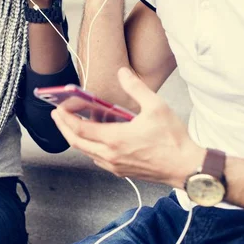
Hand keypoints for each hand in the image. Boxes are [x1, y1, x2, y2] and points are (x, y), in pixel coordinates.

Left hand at [51, 68, 206, 187]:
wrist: (186, 167)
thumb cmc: (173, 140)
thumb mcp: (156, 106)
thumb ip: (136, 87)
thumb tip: (122, 73)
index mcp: (115, 139)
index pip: (80, 129)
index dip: (65, 118)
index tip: (58, 109)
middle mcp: (110, 155)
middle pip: (77, 142)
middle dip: (64, 128)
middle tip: (58, 116)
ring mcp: (115, 165)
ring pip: (86, 151)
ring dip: (78, 137)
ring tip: (77, 123)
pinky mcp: (121, 171)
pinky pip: (97, 158)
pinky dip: (91, 146)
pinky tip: (97, 137)